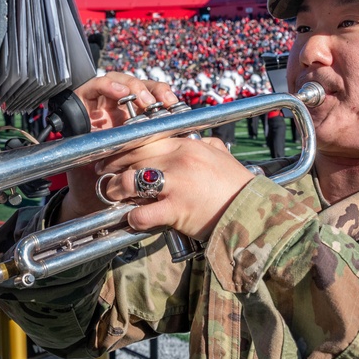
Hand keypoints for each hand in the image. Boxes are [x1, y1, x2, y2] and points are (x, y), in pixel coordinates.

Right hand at [58, 73, 180, 221]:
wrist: (89, 198)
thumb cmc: (119, 184)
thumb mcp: (146, 164)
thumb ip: (164, 152)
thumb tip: (196, 141)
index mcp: (136, 122)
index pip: (154, 98)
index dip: (166, 97)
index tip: (178, 106)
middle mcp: (118, 112)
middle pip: (139, 88)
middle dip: (153, 90)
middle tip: (164, 102)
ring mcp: (100, 107)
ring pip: (119, 82)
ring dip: (134, 87)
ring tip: (145, 100)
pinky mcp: (81, 105)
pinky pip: (94, 86)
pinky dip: (109, 85)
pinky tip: (121, 94)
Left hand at [96, 136, 254, 240]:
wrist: (253, 212)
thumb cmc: (237, 186)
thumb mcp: (221, 156)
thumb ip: (207, 145)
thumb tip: (200, 139)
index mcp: (187, 145)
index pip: (145, 139)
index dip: (124, 147)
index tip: (114, 154)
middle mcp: (179, 160)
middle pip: (132, 157)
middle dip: (113, 166)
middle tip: (105, 174)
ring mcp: (177, 184)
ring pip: (130, 182)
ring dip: (116, 190)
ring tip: (113, 195)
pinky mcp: (177, 210)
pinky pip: (142, 213)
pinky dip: (132, 218)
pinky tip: (132, 219)